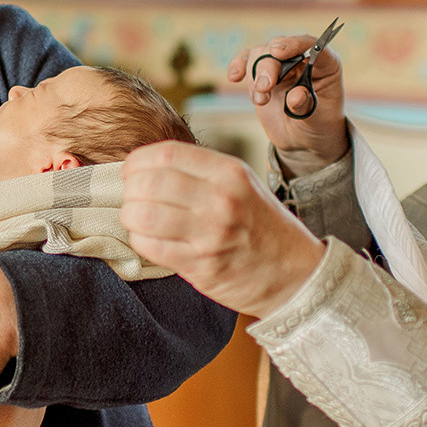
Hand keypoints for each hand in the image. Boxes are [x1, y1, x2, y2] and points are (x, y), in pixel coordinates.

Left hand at [121, 141, 325, 317]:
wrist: (297, 273)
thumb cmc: (263, 226)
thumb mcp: (243, 184)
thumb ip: (201, 172)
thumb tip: (147, 166)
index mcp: (229, 172)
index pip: (167, 153)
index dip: (138, 161)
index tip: (132, 171)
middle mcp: (220, 199)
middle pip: (149, 183)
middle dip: (130, 191)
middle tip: (133, 198)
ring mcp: (211, 234)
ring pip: (142, 215)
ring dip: (130, 217)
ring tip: (137, 220)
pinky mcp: (202, 266)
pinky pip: (150, 247)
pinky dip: (140, 241)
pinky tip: (149, 240)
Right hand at [228, 34, 348, 177]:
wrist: (302, 139)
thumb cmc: (318, 125)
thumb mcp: (319, 121)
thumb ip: (307, 107)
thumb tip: (294, 97)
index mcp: (325, 64)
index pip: (312, 45)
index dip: (295, 44)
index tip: (278, 52)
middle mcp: (301, 59)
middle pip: (279, 48)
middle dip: (268, 66)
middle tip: (265, 88)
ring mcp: (280, 64)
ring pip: (261, 54)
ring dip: (256, 75)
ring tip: (261, 101)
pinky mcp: (262, 73)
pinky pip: (247, 60)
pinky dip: (238, 65)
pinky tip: (234, 77)